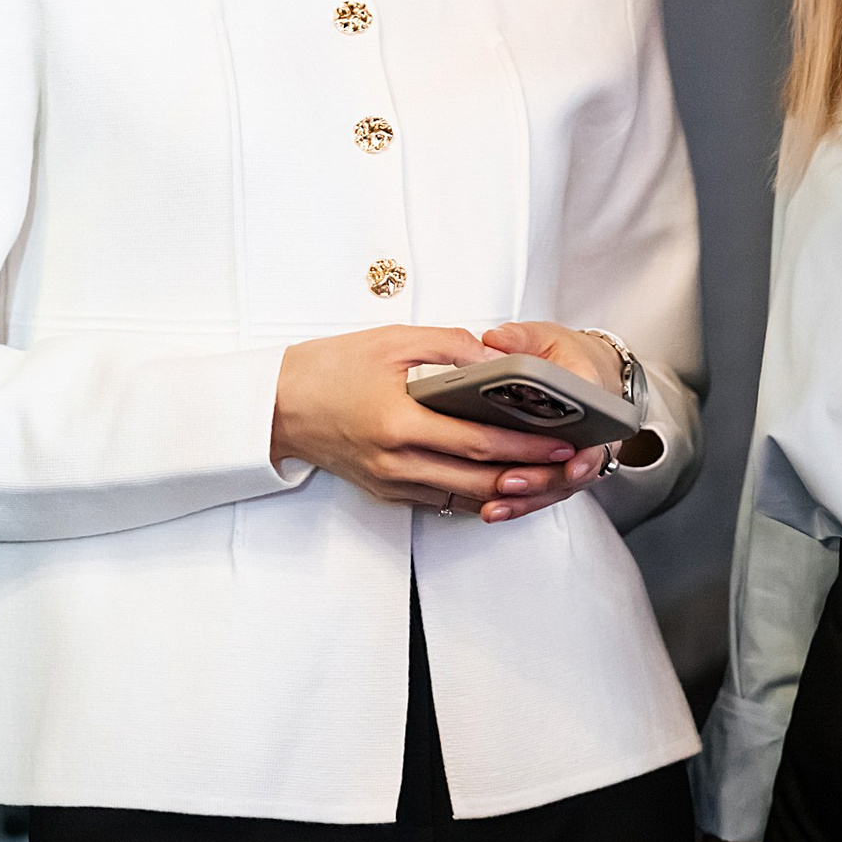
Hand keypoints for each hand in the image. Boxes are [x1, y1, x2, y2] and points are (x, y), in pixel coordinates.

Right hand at [270, 324, 579, 519]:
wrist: (275, 406)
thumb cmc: (327, 370)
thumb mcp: (389, 342)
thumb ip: (448, 346)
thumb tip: (495, 357)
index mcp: (400, 424)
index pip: (479, 443)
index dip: (525, 446)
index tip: (559, 441)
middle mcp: (397, 462)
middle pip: (479, 481)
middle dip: (528, 475)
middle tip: (565, 464)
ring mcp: (391, 482)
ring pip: (463, 497)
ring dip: (505, 490)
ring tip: (542, 473)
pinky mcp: (385, 491)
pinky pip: (440, 499)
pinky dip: (473, 493)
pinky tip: (498, 479)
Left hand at [474, 320, 624, 521]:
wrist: (591, 375)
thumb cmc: (569, 359)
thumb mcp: (546, 338)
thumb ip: (520, 338)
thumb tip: (494, 341)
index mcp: (593, 396)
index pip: (598, 426)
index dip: (586, 449)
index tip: (572, 461)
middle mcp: (594, 434)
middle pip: (575, 467)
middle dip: (543, 479)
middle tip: (510, 483)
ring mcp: (578, 457)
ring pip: (559, 487)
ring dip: (528, 499)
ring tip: (496, 505)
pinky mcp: (561, 472)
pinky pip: (545, 493)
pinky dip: (521, 504)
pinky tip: (494, 509)